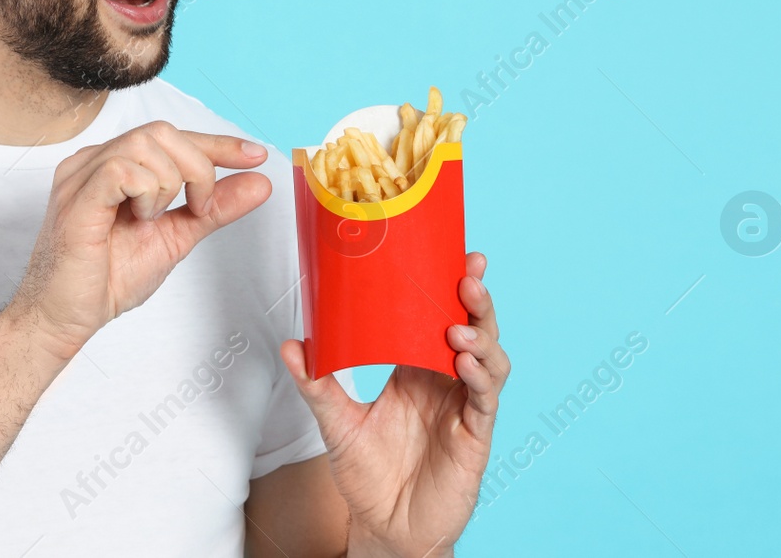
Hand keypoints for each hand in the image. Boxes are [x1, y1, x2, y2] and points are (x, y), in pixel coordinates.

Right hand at [9, 121, 271, 361]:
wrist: (65, 318)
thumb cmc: (106, 279)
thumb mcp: (176, 236)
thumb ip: (214, 208)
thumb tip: (258, 183)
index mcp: (115, 165)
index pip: (173, 137)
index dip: (218, 143)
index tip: (255, 155)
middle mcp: (95, 162)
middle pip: (163, 131)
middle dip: (199, 167)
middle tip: (199, 208)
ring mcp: (81, 176)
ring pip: (146, 144)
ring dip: (170, 184)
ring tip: (156, 219)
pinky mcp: (76, 198)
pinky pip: (122, 169)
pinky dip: (147, 193)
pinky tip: (141, 219)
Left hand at [280, 251, 508, 556]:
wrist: (384, 528)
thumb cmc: (367, 475)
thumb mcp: (336, 423)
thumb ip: (317, 385)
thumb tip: (291, 346)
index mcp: (416, 366)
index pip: (437, 315)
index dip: (449, 285)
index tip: (453, 251)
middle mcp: (445, 380)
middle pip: (471, 327)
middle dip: (474, 299)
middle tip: (468, 271)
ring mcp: (463, 407)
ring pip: (488, 359)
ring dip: (480, 337)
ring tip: (460, 326)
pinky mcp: (474, 436)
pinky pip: (484, 401)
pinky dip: (481, 379)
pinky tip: (467, 365)